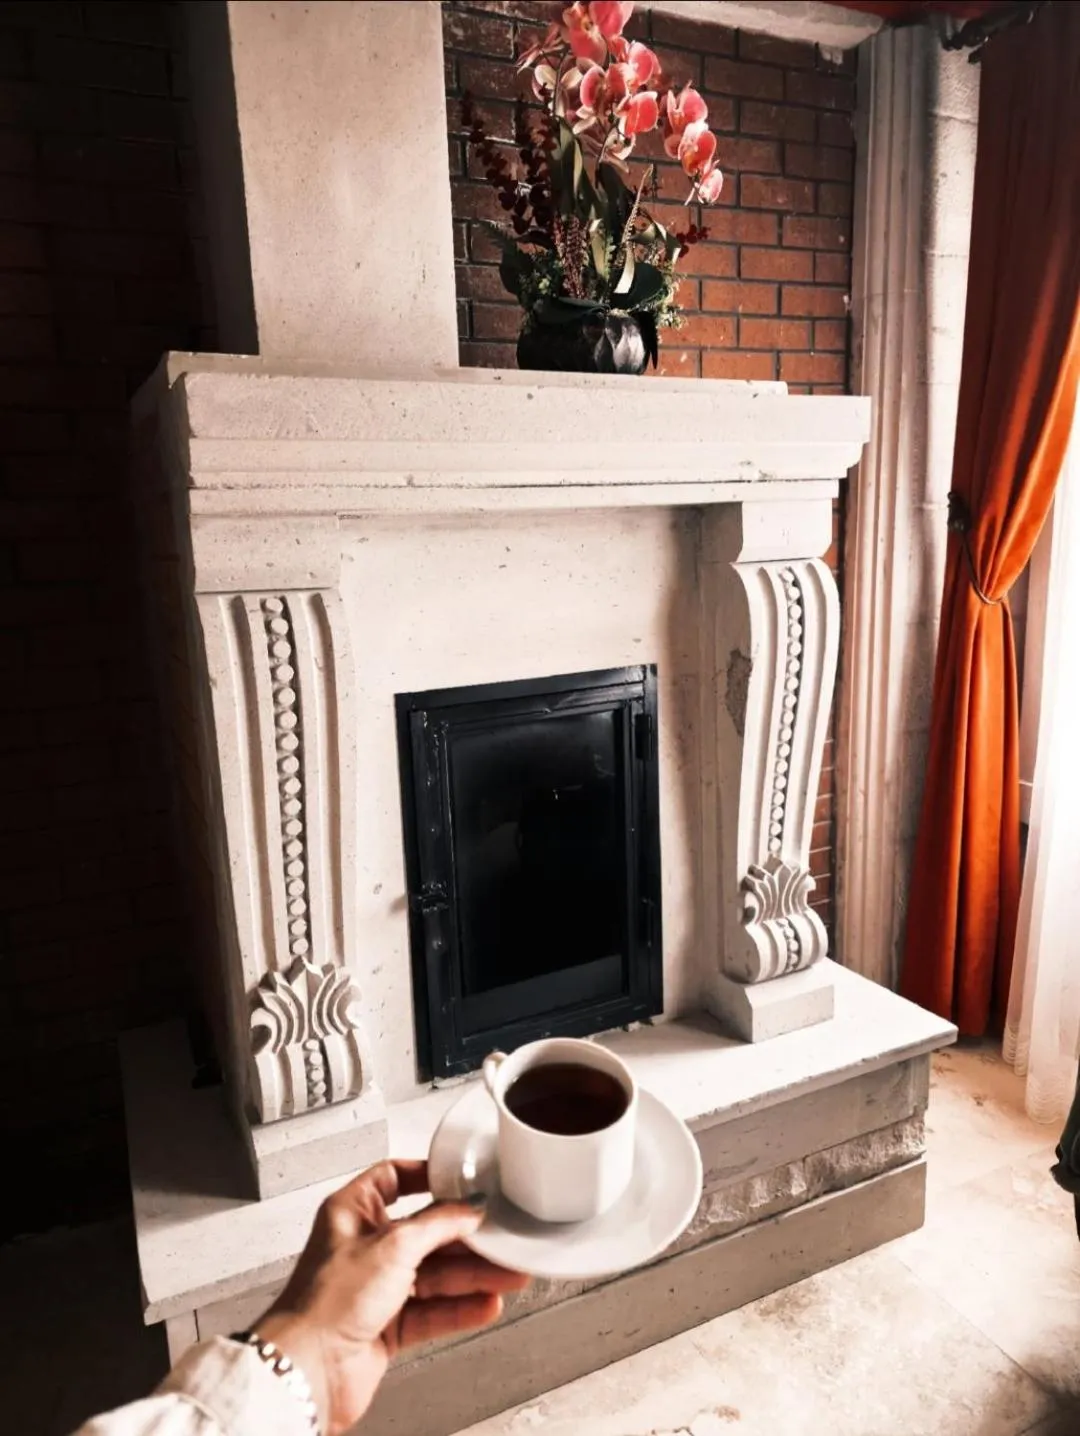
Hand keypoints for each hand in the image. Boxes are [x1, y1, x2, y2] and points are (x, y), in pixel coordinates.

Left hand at [252, 1160, 527, 1434]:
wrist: (310, 1370)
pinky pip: (432, 1311)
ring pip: (434, 1275)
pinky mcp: (387, 1325)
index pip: (394, 1179)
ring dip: (473, 1276)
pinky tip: (486, 1304)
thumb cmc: (327, 1301)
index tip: (463, 1180)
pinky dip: (460, 1308)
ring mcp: (376, 1287)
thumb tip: (468, 1208)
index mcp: (352, 1212)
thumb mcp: (393, 1245)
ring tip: (509, 1274)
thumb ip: (438, 1224)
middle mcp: (364, 1247)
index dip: (428, 1177)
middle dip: (466, 1238)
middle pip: (425, 1232)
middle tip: (502, 1237)